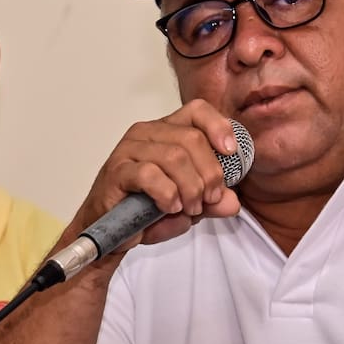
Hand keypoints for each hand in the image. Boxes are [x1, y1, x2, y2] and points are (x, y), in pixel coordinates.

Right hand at [73, 100, 242, 253]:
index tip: (231, 152)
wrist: (111, 233)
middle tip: (210, 198)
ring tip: (189, 208)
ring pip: (174, 156)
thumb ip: (212, 201)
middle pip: (192, 138)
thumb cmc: (145, 209)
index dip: (218, 126)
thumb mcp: (189, 205)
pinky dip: (167, 194)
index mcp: (167, 131)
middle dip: (209, 173)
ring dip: (190, 188)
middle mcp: (147, 133)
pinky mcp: (117, 171)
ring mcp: (129, 150)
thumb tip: (232, 202)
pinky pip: (150, 175)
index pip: (197, 110)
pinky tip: (169, 207)